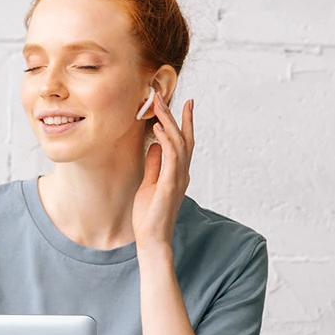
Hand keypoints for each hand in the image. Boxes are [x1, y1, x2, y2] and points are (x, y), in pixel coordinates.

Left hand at [132, 93, 194, 252]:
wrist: (152, 239)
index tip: (185, 102)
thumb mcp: (149, 184)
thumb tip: (155, 145)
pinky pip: (171, 157)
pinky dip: (166, 140)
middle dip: (175, 115)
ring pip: (178, 142)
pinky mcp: (170, 185)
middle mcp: (182, 173)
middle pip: (183, 137)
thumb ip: (154, 164)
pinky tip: (157, 128)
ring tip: (158, 105)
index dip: (184, 122)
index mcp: (178, 173)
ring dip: (168, 122)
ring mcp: (178, 178)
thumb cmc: (150, 216)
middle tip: (163, 95)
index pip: (184, 142)